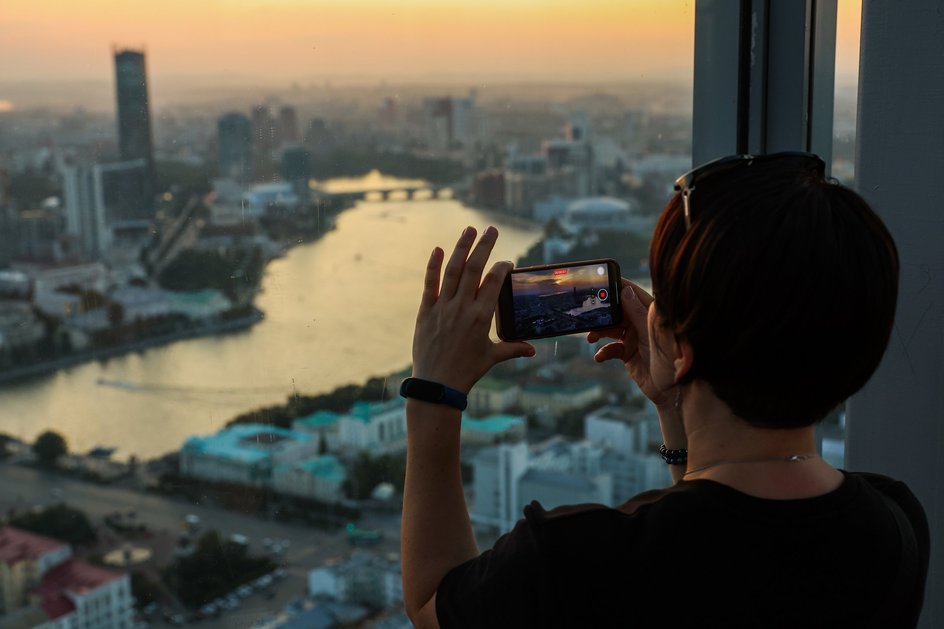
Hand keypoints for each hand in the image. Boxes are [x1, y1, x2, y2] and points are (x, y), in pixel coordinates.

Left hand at [412, 226, 533, 392]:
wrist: (436, 384)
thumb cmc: (467, 371)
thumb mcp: (492, 358)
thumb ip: (513, 348)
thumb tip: (533, 349)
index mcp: (481, 317)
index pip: (493, 283)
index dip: (501, 268)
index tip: (506, 262)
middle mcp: (463, 308)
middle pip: (475, 268)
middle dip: (485, 246)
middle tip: (492, 229)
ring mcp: (443, 307)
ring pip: (453, 271)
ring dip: (461, 247)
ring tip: (469, 230)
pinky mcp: (425, 311)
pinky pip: (430, 283)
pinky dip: (434, 265)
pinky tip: (439, 249)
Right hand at [587, 279, 676, 407]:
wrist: (673, 392)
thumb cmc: (672, 361)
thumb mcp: (654, 336)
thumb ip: (639, 314)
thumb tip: (625, 291)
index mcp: (651, 314)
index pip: (632, 293)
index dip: (616, 286)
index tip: (600, 281)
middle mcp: (641, 323)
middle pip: (617, 311)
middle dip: (602, 313)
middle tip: (590, 316)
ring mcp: (634, 338)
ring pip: (611, 328)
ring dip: (599, 331)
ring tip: (591, 337)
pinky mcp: (628, 354)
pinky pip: (611, 348)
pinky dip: (603, 351)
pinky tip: (599, 356)